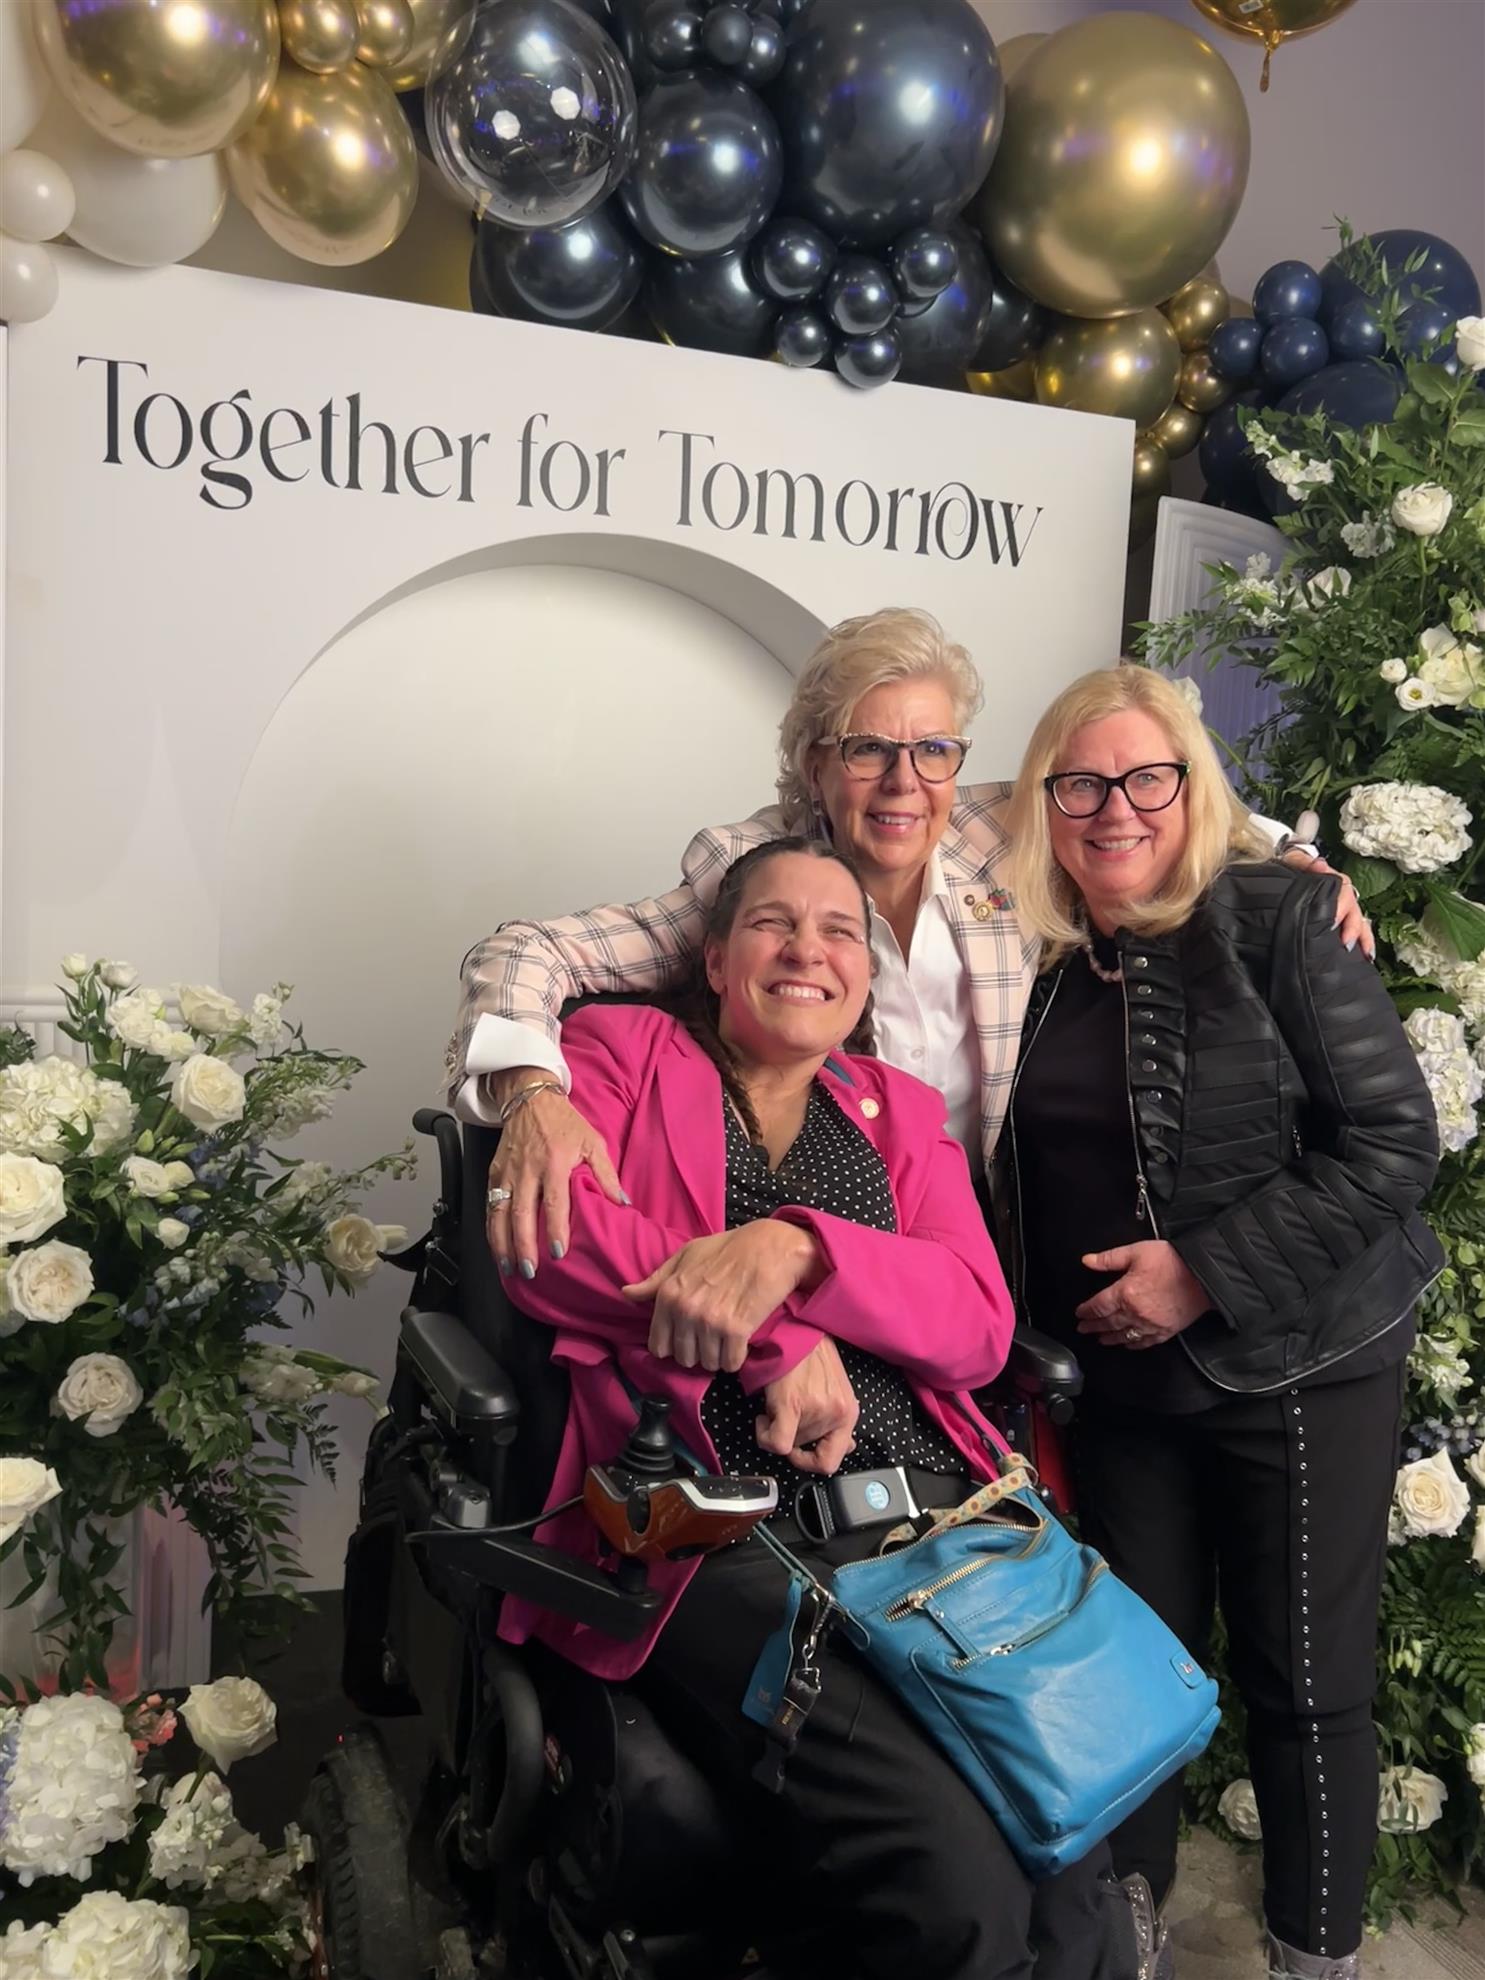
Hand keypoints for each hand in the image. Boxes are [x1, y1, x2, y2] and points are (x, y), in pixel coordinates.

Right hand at [485, 1076, 624, 1276]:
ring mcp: (508, 1172)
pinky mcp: (494, 1172)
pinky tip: (497, 1247)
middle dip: (524, 1244)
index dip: (554, 1228)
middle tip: (531, 1270)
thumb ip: (606, 1174)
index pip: (553, 1201)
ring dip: (502, 1242)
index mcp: (554, 1161)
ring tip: (509, 1267)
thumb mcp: (593, 1142)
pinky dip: (491, 1228)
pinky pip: (490, 1205)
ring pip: (500, 1212)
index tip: (557, 1252)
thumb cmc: (566, 1123)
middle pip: (522, 1213)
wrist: (531, 1098)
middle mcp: (527, 1169)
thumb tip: (622, 1203)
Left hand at [624, 1221, 821, 1373]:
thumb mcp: (685, 1256)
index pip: (658, 1346)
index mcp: (668, 1294)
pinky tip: (740, 1344)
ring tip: (726, 1339)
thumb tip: (627, 1293)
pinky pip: (730, 1362)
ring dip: (717, 1357)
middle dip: (697, 1352)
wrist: (769, 1247)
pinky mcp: (737, 1329)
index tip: (687, 1338)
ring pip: (707, 1363)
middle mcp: (685, 1310)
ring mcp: (710, 1321)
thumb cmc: (727, 1249)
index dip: (673, 1345)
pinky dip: (735, 1358)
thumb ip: (655, 1280)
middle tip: (711, 1338)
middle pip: (683, 1358)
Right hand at [755, 1337, 858, 1474]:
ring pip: (788, 1444)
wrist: (793, 1330)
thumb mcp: (837, 1389)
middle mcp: (836, 1414)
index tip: (798, 1448)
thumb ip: (839, 1419)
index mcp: (849, 1413)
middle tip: (785, 1413)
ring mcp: (816, 1410)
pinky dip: (765, 1436)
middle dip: (791, 1436)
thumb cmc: (811, 1356)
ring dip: (776, 1428)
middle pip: (805, 1450)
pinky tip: (764, 1418)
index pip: (833, 1460)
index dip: (811, 1461)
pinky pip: (777, 1442)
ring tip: (777, 1403)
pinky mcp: (792, 1404)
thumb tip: (847, 1447)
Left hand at [1074, 1240, 1210, 1350]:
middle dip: (1093, 1327)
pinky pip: (1145, 1343)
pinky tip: (1127, 1345)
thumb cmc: (1173, 1261)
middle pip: (1108, 1323)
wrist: (1204, 1274)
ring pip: (1124, 1336)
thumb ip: (1109, 1258)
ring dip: (1109, 1338)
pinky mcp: (1166, 1331)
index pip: (1098, 1306)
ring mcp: (1150, 1325)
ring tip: (1100, 1339)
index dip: (1086, 1311)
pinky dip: (1133, 1345)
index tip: (1079, 1314)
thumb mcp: (1137, 1251)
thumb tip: (1088, 1260)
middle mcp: (1135, 1312)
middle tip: (1084, 1329)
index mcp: (1125, 1292)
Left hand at [1281, 850, 1373, 957]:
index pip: (1343, 889)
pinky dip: (1365, 942)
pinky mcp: (1341, 921)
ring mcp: (1342, 908)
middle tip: (1345, 942)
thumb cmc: (1291, 870)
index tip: (1334, 921)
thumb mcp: (1293, 863)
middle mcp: (1340, 894)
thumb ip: (1304, 862)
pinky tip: (1367, 955)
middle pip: (1354, 908)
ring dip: (1362, 936)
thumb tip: (1319, 865)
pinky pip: (1359, 930)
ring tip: (1363, 952)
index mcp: (1330, 880)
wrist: (1283, 877)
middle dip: (1352, 926)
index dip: (1341, 905)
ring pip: (1359, 920)